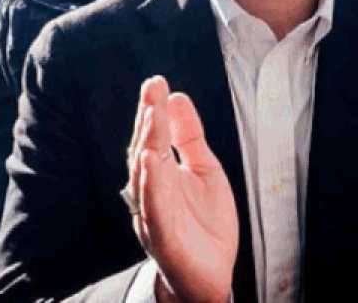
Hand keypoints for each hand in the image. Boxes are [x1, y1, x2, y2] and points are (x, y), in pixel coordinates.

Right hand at [125, 76, 236, 302]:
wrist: (211, 274)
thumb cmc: (204, 224)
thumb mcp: (204, 169)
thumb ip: (190, 136)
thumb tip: (177, 97)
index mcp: (162, 173)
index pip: (153, 136)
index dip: (153, 110)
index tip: (156, 83)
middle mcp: (152, 190)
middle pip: (146, 149)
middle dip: (149, 119)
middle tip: (153, 90)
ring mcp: (154, 212)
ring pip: (146, 175)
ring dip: (147, 145)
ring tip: (152, 117)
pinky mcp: (163, 235)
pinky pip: (154, 207)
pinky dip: (151, 185)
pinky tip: (152, 163)